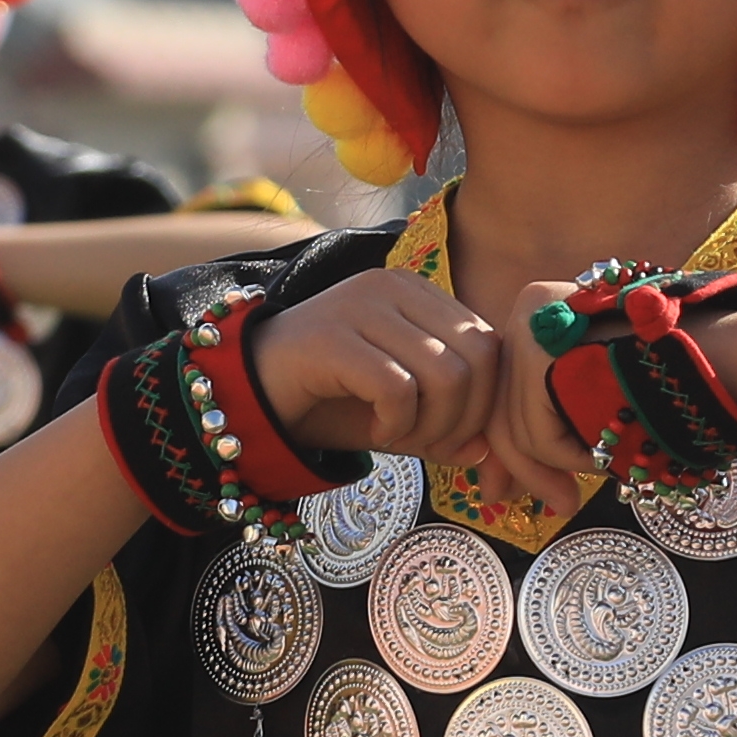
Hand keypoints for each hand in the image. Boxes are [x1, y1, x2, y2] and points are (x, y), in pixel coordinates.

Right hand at [246, 279, 500, 467]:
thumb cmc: (329, 399)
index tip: (453, 439)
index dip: (484, 403)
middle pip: (476, 358)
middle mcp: (393, 286)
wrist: (248, 391)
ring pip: (444, 375)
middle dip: (464, 419)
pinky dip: (397, 425)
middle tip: (430, 445)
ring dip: (431, 426)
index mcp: (418, 292)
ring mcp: (361, 305)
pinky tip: (376, 433)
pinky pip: (397, 389)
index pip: (488, 344)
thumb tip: (486, 450)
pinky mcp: (332, 335)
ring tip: (399, 438)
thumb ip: (443, 426)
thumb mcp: (397, 415)